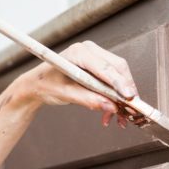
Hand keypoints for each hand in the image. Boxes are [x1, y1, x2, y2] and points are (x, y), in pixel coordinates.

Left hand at [15, 41, 138, 127]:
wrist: (38, 84)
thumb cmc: (46, 84)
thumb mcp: (66, 94)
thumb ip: (89, 100)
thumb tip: (111, 107)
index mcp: (79, 52)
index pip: (105, 67)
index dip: (120, 83)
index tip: (129, 97)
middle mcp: (90, 51)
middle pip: (118, 68)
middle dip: (126, 90)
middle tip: (130, 110)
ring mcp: (95, 57)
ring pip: (119, 75)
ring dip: (122, 96)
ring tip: (120, 117)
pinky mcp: (98, 66)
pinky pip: (114, 80)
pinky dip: (116, 97)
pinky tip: (111, 113)